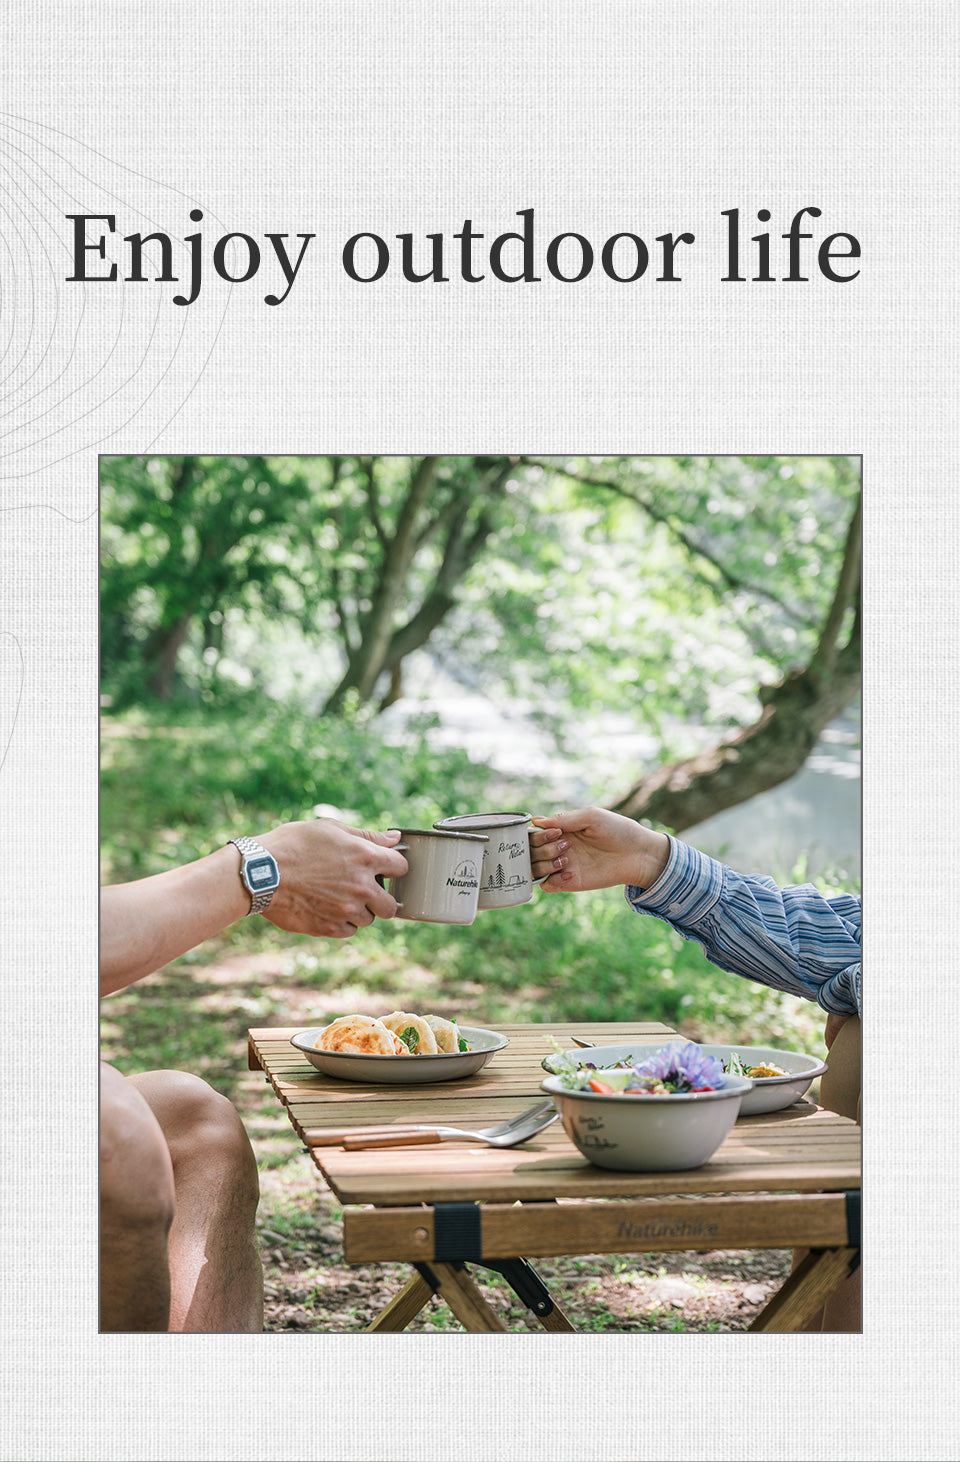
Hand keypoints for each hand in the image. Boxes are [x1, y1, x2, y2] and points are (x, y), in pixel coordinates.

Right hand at [259, 820, 408, 937]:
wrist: (260, 873)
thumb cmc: (293, 844)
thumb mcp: (330, 829)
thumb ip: (367, 836)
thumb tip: (394, 838)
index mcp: (366, 857)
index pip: (401, 868)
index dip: (393, 867)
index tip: (383, 869)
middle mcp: (362, 886)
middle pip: (391, 905)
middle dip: (381, 898)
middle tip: (363, 890)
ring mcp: (347, 910)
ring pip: (368, 919)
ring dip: (359, 911)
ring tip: (336, 897)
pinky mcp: (330, 928)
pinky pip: (349, 931)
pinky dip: (342, 923)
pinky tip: (326, 908)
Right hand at [529, 807, 669, 892]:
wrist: (638, 854)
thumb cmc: (617, 830)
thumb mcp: (591, 817)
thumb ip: (564, 819)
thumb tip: (536, 821)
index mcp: (561, 830)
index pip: (533, 833)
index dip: (536, 834)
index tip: (555, 833)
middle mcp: (558, 848)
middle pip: (529, 852)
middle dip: (541, 848)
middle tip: (564, 845)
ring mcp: (563, 866)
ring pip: (534, 869)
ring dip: (543, 864)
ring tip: (565, 859)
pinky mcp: (570, 882)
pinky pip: (547, 886)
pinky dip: (551, 880)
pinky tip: (569, 874)